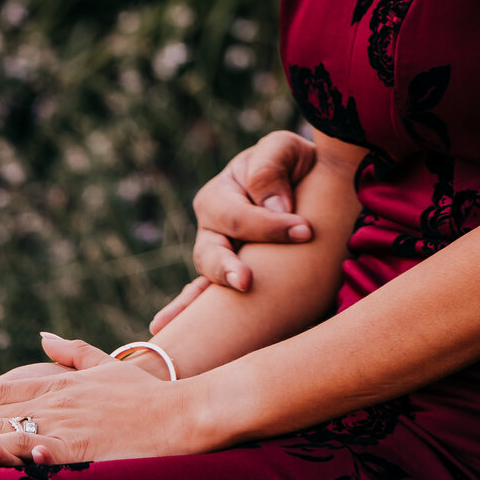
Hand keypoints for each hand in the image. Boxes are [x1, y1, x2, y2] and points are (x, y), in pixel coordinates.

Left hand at [0, 341, 198, 465]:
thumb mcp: (106, 365)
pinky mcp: (82, 447)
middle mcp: (59, 401)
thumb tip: (43, 335)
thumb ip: (73, 351)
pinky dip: (24, 451)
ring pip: (13, 431)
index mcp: (61, 382)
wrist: (178, 412)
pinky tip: (8, 450)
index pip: (4, 389)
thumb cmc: (144, 392)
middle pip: (0, 411)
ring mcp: (69, 423)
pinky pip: (46, 450)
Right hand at [149, 129, 317, 329]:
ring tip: (214, 314)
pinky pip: (207, 301)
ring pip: (207, 280)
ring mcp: (219, 257)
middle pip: (210, 253)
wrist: (311, 183)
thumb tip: (275, 207)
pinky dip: (190, 314)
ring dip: (205, 301)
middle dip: (226, 268)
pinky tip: (168, 330)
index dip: (268, 225)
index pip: (237, 216)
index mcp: (219, 195)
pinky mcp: (233, 279)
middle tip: (246, 282)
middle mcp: (212, 230)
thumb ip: (270, 167)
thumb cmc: (292, 163)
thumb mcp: (282, 149)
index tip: (305, 231)